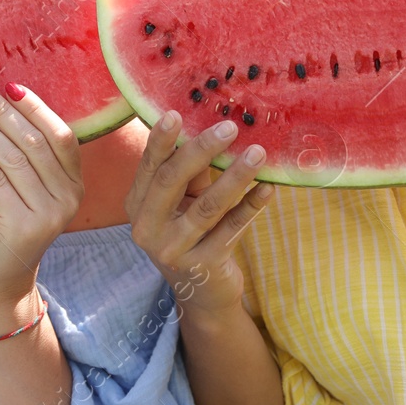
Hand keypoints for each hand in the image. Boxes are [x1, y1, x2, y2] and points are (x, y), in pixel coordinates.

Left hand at [0, 80, 83, 302]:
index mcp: (75, 185)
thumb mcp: (24, 187)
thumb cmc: (6, 225)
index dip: (35, 108)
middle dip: (3, 111)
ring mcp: (48, 214)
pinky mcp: (22, 226)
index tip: (8, 85)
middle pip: (35, 142)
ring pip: (14, 157)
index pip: (61, 135)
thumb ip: (25, 154)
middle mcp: (69, 199)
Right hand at [126, 112, 274, 317]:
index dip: (161, 140)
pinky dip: (251, 206)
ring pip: (207, 206)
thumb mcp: (183, 200)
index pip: (150, 167)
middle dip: (202, 150)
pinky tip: (268, 188)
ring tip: (258, 153)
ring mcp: (174, 250)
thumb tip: (212, 127)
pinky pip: (232, 229)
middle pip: (172, 181)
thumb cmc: (191, 231)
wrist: (201, 291)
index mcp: (137, 205)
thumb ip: (190, 170)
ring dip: (235, 177)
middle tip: (230, 127)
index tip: (176, 113)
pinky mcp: (203, 266)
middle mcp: (148, 229)